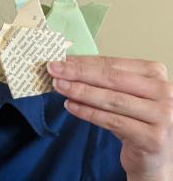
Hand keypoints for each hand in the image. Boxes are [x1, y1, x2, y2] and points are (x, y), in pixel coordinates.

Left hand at [47, 56, 172, 180]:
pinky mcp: (152, 137)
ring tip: (59, 86)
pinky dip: (88, 113)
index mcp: (156, 73)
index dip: (84, 62)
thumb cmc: (136, 119)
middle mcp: (164, 92)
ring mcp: (161, 115)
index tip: (61, 60)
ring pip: (111, 100)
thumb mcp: (124, 94)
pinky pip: (112, 121)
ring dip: (80, 91)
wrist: (154, 157)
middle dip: (79, 73)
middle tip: (54, 70)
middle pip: (112, 79)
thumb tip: (68, 64)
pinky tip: (70, 106)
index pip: (113, 64)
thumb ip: (103, 80)